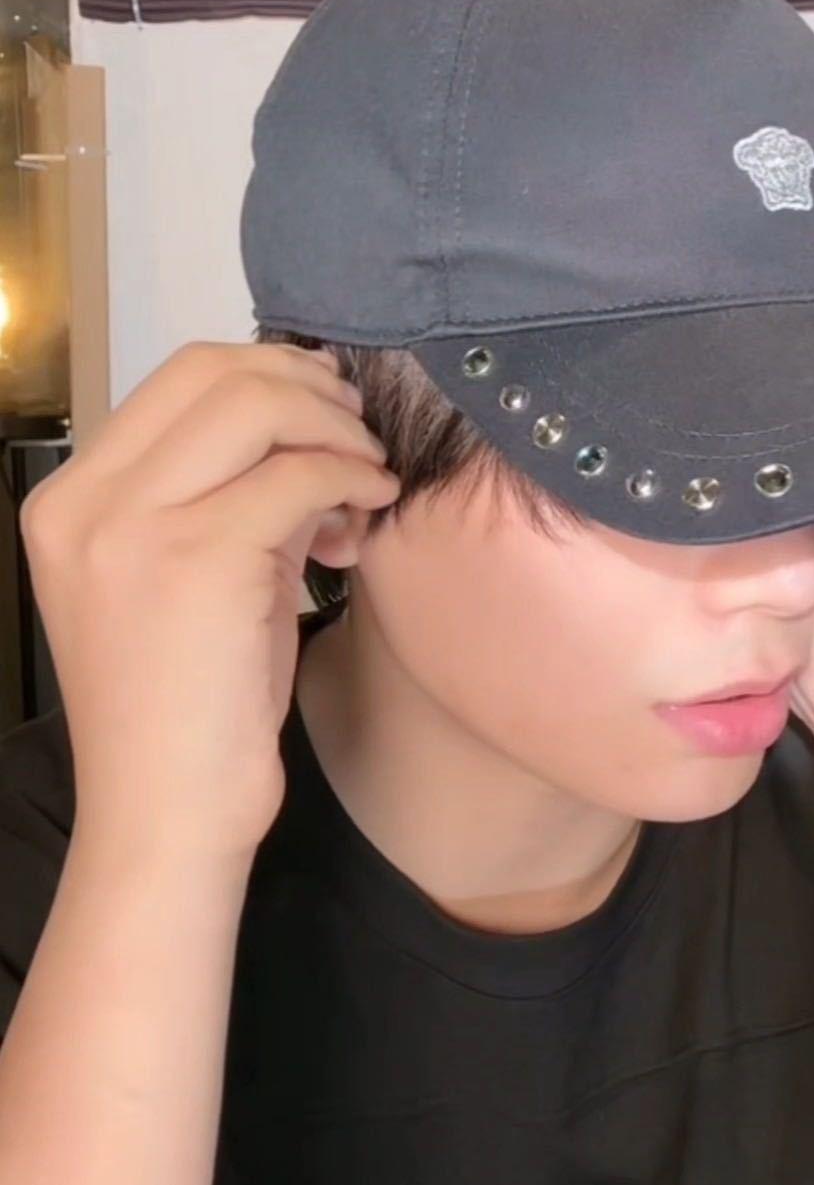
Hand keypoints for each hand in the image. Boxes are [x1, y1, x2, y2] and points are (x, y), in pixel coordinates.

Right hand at [20, 341, 400, 855]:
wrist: (169, 813)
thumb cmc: (190, 708)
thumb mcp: (194, 582)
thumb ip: (235, 500)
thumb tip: (316, 436)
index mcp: (69, 501)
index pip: (177, 379)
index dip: (268, 371)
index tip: (326, 404)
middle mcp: (84, 502)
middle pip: (212, 372)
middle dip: (306, 384)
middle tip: (358, 426)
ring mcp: (130, 526)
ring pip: (255, 407)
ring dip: (334, 428)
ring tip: (370, 474)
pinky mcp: (194, 559)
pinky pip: (296, 477)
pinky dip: (350, 479)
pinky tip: (373, 510)